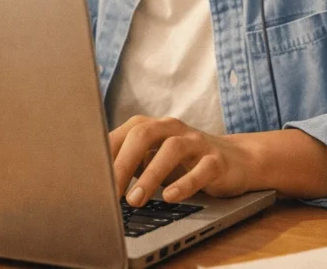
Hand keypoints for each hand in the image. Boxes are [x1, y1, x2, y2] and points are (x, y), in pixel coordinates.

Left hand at [110, 116, 252, 206]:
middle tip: (110, 192)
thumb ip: (128, 164)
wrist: (235, 160)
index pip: (121, 135)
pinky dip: (184, 183)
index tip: (92, 180)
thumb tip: (97, 183)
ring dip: (150, 175)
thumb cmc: (182, 162)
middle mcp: (172, 128)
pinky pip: (201, 169)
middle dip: (123, 164)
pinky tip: (170, 197)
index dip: (104, 156)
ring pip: (171, 149)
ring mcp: (196, 141)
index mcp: (150, 126)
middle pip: (143, 135)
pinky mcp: (217, 160)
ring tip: (135, 199)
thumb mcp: (152, 160)